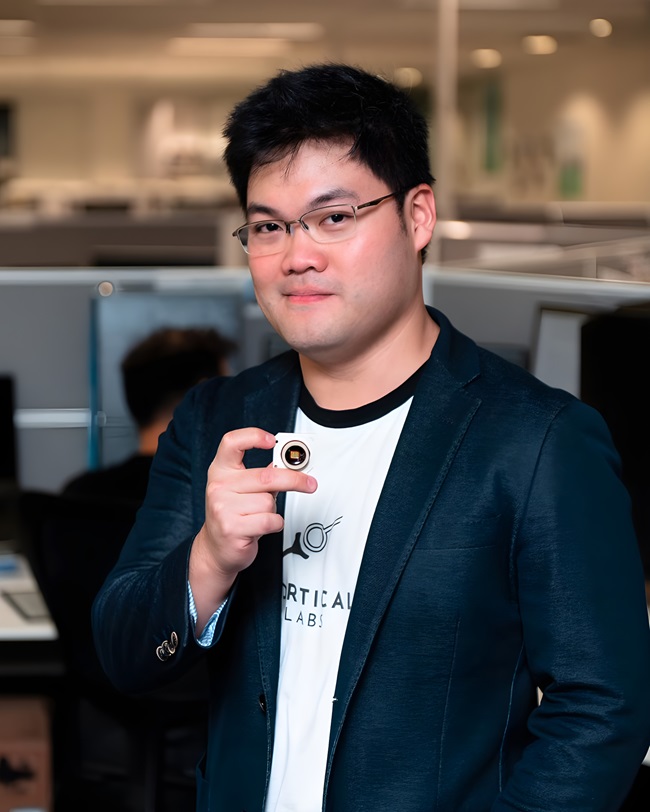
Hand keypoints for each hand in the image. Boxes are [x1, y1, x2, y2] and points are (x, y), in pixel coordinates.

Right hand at [190, 428, 316, 619]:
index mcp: (220, 470)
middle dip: (294, 480)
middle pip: (266, 476)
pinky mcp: (232, 528)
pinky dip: (274, 523)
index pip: (231, 442)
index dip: (253, 436)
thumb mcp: (241, 488)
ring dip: (273, 510)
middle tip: (310, 483)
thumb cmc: (233, 514)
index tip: (273, 441)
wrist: (216, 549)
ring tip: (259, 515)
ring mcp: (223, 507)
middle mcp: (218, 486)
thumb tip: (290, 463)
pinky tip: (261, 526)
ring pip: (269, 501)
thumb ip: (263, 474)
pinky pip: (269, 520)